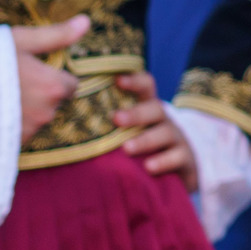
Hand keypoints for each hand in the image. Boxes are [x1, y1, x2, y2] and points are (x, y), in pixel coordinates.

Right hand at [10, 16, 88, 141]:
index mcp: (53, 87)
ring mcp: (25, 135)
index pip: (70, 86)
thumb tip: (86, 22)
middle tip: (8, 81)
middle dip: (38, 95)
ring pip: (34, 121)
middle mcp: (45, 115)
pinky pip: (15, 136)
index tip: (33, 71)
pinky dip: (6, 127)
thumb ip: (55, 35)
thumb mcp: (19, 41)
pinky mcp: (4, 149)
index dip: (53, 77)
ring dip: (22, 112)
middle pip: (53, 104)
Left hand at [113, 72, 197, 190]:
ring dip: (145, 139)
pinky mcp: (185, 158)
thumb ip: (108, 126)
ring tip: (127, 148)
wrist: (180, 169)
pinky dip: (164, 161)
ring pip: (165, 132)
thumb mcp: (129, 133)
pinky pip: (177, 156)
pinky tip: (149, 167)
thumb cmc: (142, 148)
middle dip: (136, 113)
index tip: (117, 80)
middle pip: (154, 108)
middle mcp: (163, 120)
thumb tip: (65, 121)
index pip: (146, 86)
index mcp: (148, 109)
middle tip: (116, 119)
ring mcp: (177, 138)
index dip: (134, 80)